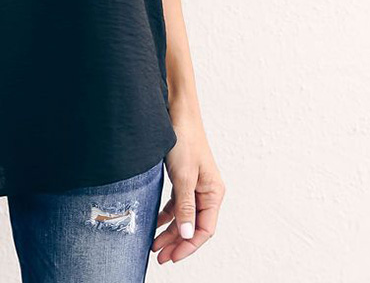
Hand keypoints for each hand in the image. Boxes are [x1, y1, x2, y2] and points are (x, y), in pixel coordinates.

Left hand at [153, 113, 224, 263]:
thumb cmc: (184, 140)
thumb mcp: (183, 176)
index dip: (189, 246)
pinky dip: (167, 215)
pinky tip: (156, 223)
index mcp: (214, 193)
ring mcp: (195, 185)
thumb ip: (185, 207)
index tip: (172, 257)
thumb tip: (187, 235)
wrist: (176, 112)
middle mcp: (207, 191)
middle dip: (177, 243)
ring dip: (170, 232)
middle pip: (194, 226)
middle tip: (160, 256)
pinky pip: (176, 204)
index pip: (205, 230)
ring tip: (155, 245)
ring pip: (184, 216)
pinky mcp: (183, 178)